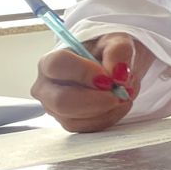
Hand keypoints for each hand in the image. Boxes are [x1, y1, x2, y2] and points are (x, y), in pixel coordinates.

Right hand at [32, 33, 155, 133]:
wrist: (112, 67)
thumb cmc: (107, 52)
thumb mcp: (118, 41)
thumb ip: (119, 51)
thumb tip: (119, 74)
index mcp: (50, 61)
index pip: (58, 65)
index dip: (84, 72)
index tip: (110, 77)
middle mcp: (46, 87)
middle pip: (61, 100)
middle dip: (96, 100)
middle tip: (121, 93)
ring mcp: (54, 108)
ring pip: (74, 119)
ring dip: (106, 109)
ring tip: (125, 94)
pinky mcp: (68, 122)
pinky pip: (86, 128)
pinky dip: (109, 117)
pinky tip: (120, 104)